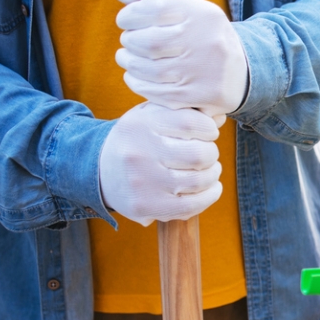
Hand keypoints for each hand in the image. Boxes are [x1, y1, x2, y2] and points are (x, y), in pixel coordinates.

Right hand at [99, 103, 222, 226]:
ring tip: (209, 170)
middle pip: (200, 154)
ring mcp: (142, 183)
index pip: (191, 122)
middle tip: (207, 153)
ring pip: (199, 180)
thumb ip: (184, 112)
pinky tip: (211, 188)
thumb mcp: (151, 116)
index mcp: (141, 124)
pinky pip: (192, 205)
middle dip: (212, 153)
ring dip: (213, 174)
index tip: (209, 132)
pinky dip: (210, 195)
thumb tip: (221, 117)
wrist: (99, 171)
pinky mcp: (147, 206)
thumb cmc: (137, 140)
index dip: (209, 128)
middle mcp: (139, 153)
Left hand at [110, 0, 248, 119]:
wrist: (241, 74)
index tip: (125, 20)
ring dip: (130, 63)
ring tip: (126, 58)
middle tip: (127, 42)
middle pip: (148, 43)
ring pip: (150, 70)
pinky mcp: (203, 95)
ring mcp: (207, 71)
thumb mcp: (184, 9)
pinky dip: (139, 84)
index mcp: (204, 14)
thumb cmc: (200, 36)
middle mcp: (208, 41)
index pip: (153, 9)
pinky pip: (158, 92)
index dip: (130, 15)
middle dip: (129, 42)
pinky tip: (134, 77)